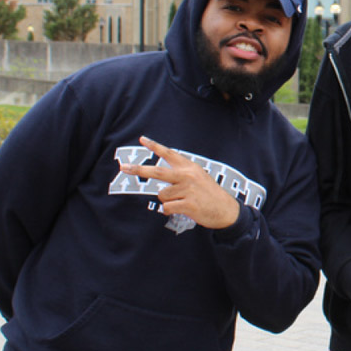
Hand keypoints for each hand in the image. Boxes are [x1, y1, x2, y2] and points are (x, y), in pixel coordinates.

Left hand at [118, 135, 240, 229]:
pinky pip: (166, 207)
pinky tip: (183, 209)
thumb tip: (161, 176)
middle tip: (124, 167)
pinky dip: (170, 210)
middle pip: (158, 172)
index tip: (143, 139)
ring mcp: (188, 190)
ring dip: (168, 200)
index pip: (170, 154)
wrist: (226, 210)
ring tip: (182, 201)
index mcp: (190, 167)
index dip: (155, 146)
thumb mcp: (199, 177)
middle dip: (139, 169)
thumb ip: (181, 173)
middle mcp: (187, 176)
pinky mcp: (188, 205)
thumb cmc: (210, 193)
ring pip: (162, 194)